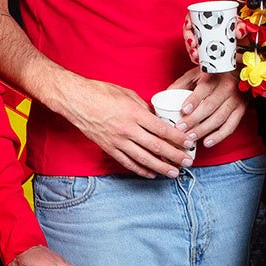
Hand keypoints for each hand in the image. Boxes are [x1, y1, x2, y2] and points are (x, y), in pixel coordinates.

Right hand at [60, 76, 194, 178]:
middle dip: (175, 156)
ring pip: (144, 159)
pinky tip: (151, 173)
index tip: (189, 143)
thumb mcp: (127, 94)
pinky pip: (128, 162)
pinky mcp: (109, 148)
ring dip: (161, 167)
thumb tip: (157, 118)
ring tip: (174, 172)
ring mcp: (118, 141)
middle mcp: (128, 130)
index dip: (177, 138)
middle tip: (188, 161)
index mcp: (134, 113)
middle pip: (156, 147)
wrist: (76, 100)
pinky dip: (141, 170)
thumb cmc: (101, 92)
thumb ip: (144, 108)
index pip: (162, 129)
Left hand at [170, 67, 245, 149]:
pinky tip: (207, 142)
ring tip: (190, 137)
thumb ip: (181, 83)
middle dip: (194, 120)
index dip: (193, 101)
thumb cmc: (214, 74)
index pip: (203, 90)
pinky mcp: (240, 110)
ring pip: (219, 118)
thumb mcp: (196, 73)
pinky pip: (230, 126)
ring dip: (203, 130)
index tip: (183, 110)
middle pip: (209, 106)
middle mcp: (226, 88)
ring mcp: (235, 100)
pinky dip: (219, 136)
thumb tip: (165, 96)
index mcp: (214, 77)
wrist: (239, 73)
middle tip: (181, 129)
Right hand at [184, 14, 251, 65]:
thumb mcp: (238, 26)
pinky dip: (195, 57)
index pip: (191, 16)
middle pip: (188, 31)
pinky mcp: (202, 50)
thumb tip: (239, 31)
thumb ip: (241, 26)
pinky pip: (194, 54)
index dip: (187, 20)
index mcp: (206, 18)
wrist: (238, 42)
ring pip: (190, 44)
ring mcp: (200, 40)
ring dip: (190, 49)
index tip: (188, 25)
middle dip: (188, 38)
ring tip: (195, 54)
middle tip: (193, 43)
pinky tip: (197, 60)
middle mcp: (200, 29)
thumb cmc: (235, 30)